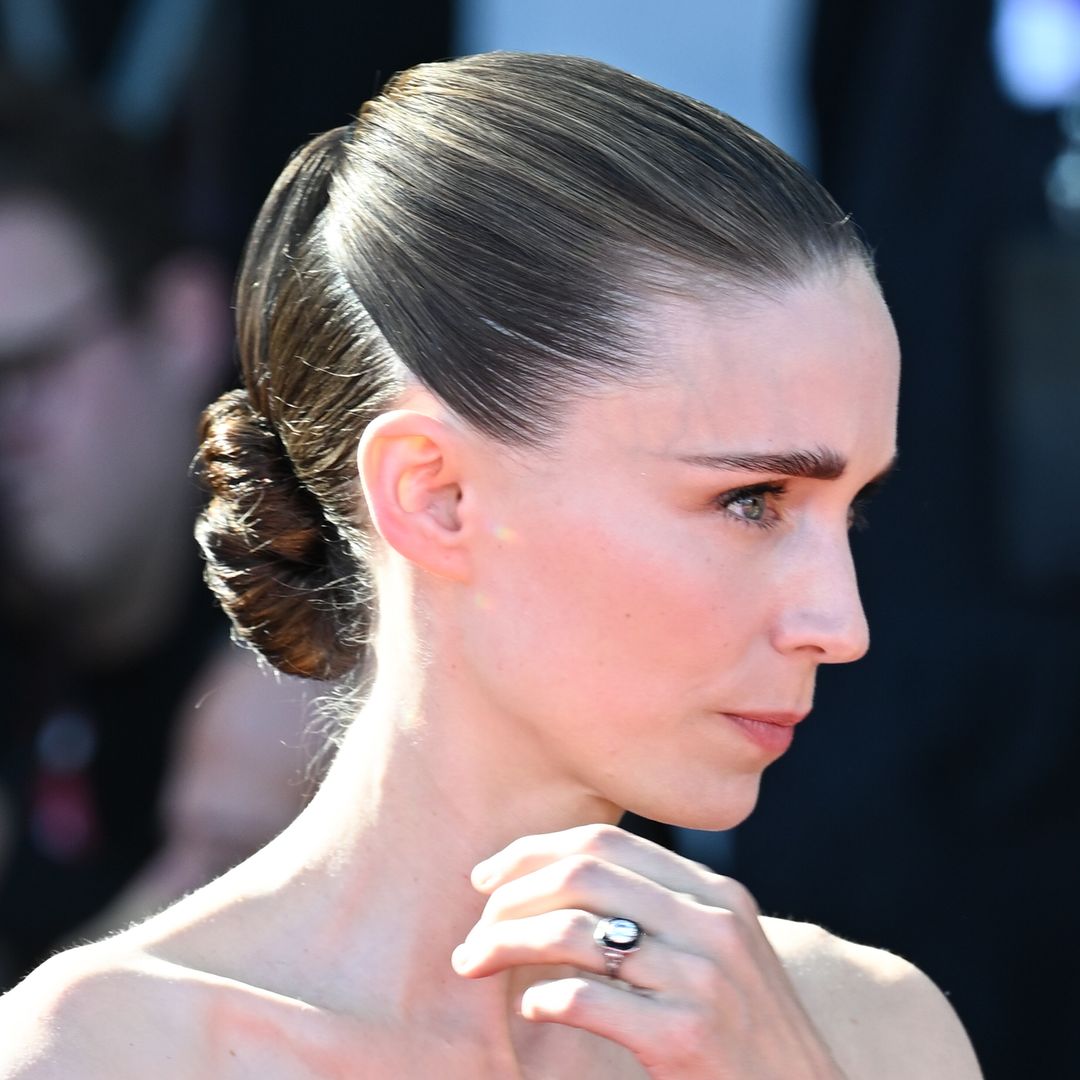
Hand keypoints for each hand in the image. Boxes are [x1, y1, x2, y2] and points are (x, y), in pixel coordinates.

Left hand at [451, 823, 844, 1078]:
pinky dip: (544, 998)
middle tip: (474, 929)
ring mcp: (703, 980)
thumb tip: (567, 879)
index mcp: (715, 894)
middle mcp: (712, 924)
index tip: (488, 879)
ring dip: (506, 942)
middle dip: (511, 895)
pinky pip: (589, 999)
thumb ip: (663, 909)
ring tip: (475, 962)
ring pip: (575, 930)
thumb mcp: (720, 951)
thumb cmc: (745, 1031)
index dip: (534, 852)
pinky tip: (531, 1007)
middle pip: (583, 875)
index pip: (605, 842)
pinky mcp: (687, 1038)